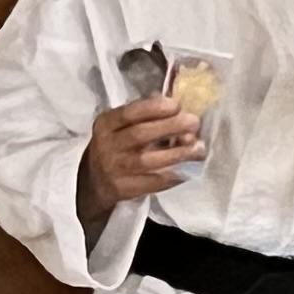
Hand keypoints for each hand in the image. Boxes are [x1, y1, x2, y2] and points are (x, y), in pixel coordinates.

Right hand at [81, 92, 203, 210]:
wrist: (96, 180)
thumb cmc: (117, 145)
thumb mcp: (121, 126)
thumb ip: (146, 115)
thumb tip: (178, 107)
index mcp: (106, 124)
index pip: (129, 113)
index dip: (154, 108)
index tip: (177, 105)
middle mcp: (107, 146)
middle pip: (139, 134)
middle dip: (170, 126)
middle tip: (194, 122)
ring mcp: (114, 169)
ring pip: (147, 161)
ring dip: (177, 154)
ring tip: (198, 148)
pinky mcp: (123, 189)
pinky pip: (152, 183)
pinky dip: (173, 175)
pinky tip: (188, 169)